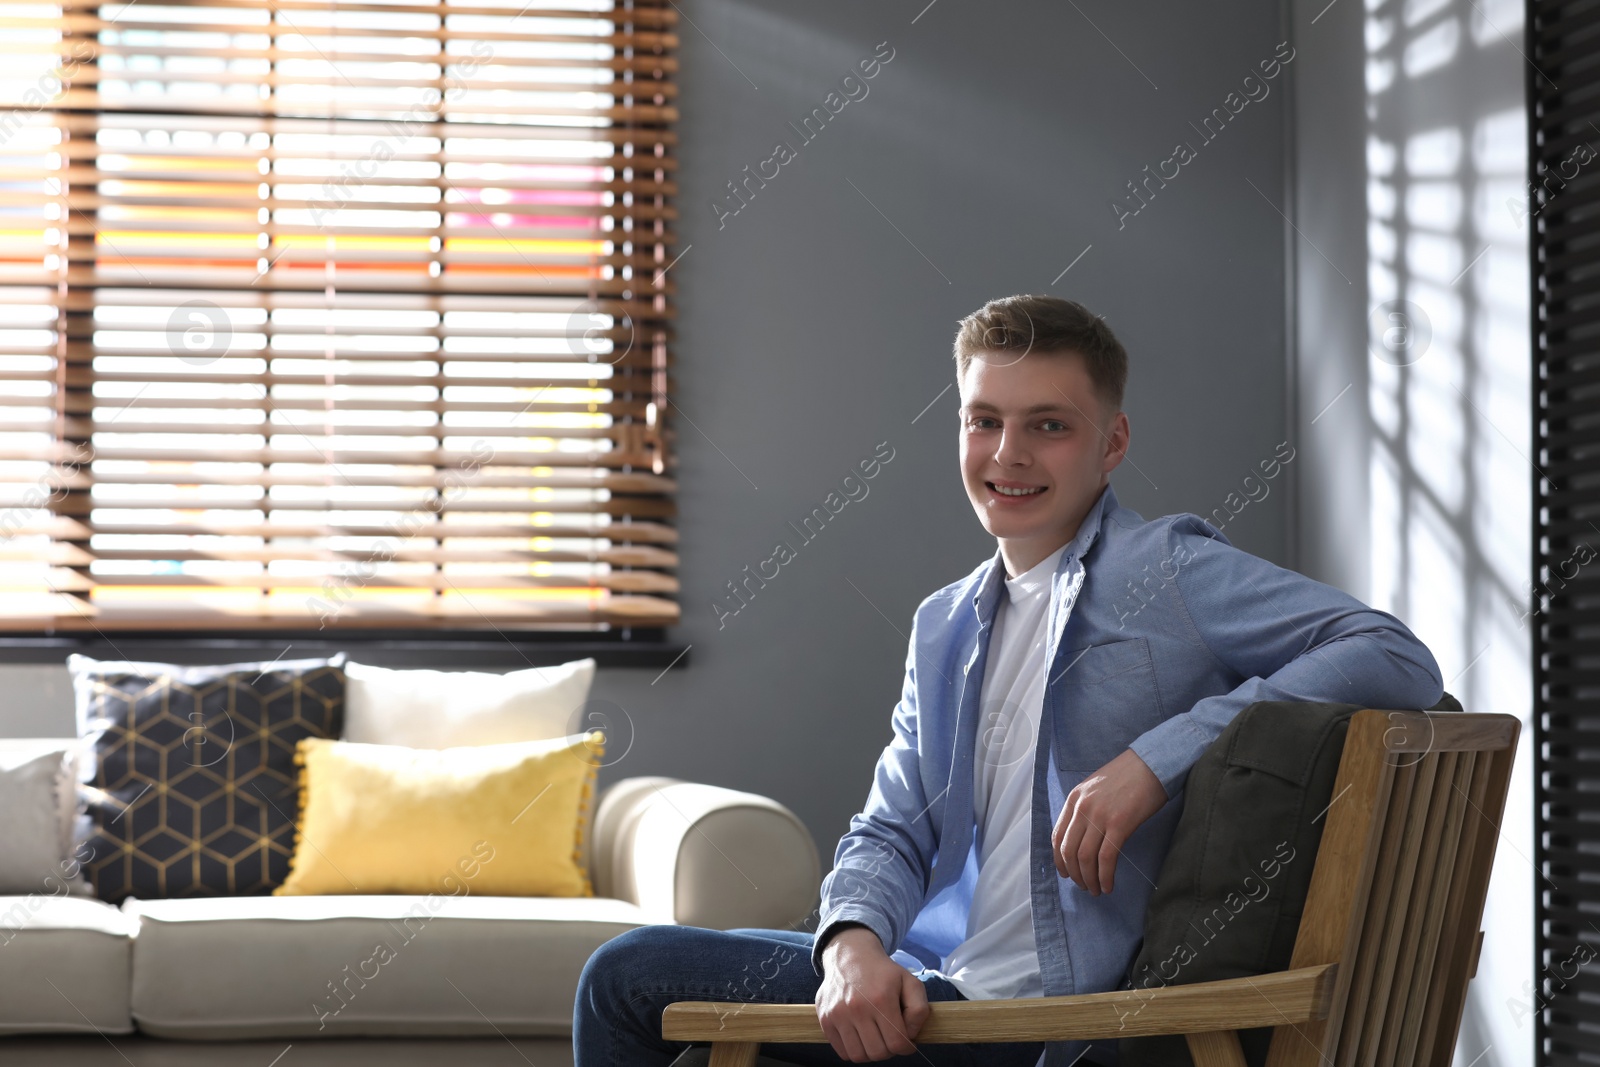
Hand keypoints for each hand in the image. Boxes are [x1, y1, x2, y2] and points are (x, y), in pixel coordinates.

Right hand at [815, 926, 929, 1061]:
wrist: (850, 955)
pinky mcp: (825, 1019)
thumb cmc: (883, 973)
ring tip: (875, 1038)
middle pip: (877, 1053)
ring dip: (871, 1052)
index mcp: (881, 998)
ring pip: (858, 1056)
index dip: (906, 1047)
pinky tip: (860, 1036)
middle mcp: (857, 1008)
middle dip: (889, 1050)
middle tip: (890, 1037)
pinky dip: (853, 1050)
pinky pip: (842, 1051)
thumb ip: (919, 1010)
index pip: (897, 1043)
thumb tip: (909, 1036)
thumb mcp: (910, 982)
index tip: (906, 1041)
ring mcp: (838, 1014)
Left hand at [1051, 747, 1167, 895]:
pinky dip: (1105, 876)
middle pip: (1069, 851)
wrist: (1153, 763)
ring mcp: (1100, 815)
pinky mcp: (1120, 824)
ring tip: (1096, 890)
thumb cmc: (1128, 776)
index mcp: (1074, 798)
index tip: (1066, 873)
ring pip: (1085, 858)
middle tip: (1083, 887)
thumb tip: (1082, 837)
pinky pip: (1106, 858)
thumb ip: (1085, 808)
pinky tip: (1109, 885)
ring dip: (1089, 879)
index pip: (1057, 836)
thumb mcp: (1096, 787)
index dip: (1060, 860)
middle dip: (1074, 874)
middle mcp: (1082, 807)